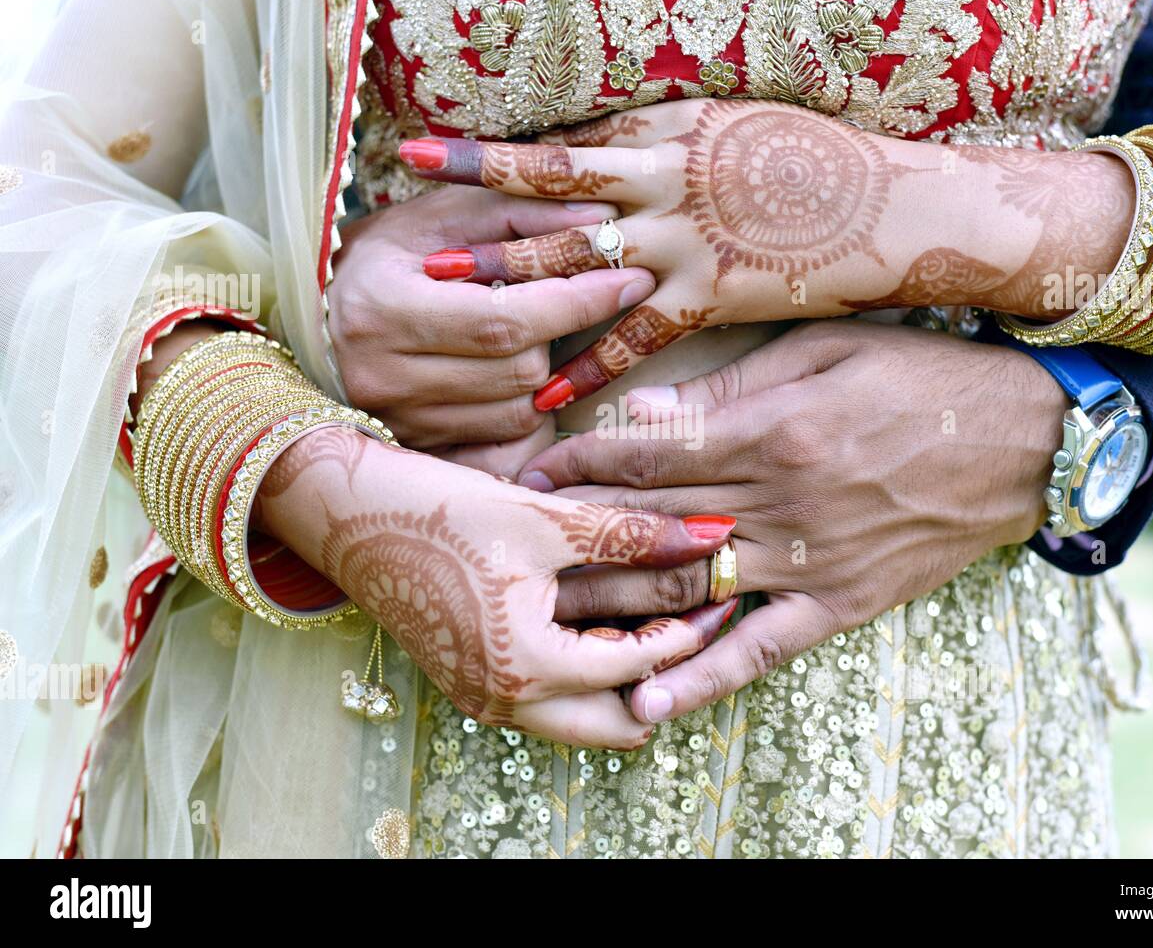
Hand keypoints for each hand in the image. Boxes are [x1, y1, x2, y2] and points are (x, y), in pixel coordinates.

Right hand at [254, 426, 737, 748]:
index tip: (724, 591)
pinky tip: (600, 620)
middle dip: (664, 675)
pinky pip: (547, 701)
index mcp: (528, 666)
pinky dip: (584, 673)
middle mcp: (506, 700)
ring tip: (653, 618)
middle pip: (618, 722)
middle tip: (694, 620)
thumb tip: (710, 534)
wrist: (346, 514)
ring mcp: (484, 698)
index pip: (641, 667)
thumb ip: (631, 533)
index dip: (690, 627)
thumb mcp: (544, 519)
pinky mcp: (470, 682)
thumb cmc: (440, 512)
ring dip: (623, 679)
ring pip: (582, 717)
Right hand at [327, 183, 656, 466]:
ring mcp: (397, 423)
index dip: (577, 302)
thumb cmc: (387, 255)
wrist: (316, 315)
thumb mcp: (440, 215)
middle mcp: (381, 378)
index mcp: (380, 309)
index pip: (504, 320)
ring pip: (519, 411)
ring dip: (544, 370)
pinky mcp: (416, 450)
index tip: (631, 278)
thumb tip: (601, 216)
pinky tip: (512, 371)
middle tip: (571, 298)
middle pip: (520, 372)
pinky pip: (503, 441)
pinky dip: (523, 405)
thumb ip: (517, 210)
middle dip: (560, 333)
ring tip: (529, 331)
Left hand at [399, 100, 950, 408]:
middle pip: (551, 198)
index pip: (562, 147)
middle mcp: (665, 183)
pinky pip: (636, 337)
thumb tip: (606, 145)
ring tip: (444, 296)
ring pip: (578, 263)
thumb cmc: (823, 162)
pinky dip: (588, 361)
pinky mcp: (712, 298)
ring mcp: (685, 242)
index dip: (489, 157)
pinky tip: (542, 388)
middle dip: (476, 211)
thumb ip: (665, 136)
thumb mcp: (735, 123)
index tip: (424, 155)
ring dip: (508, 279)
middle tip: (409, 229)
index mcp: (668, 133)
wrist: (903, 208)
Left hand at [514, 321, 1066, 722]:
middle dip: (576, 532)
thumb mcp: (828, 350)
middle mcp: (781, 502)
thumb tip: (643, 411)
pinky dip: (705, 677)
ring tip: (546, 620)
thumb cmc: (924, 377)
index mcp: (771, 429)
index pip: (646, 452)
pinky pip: (761, 648)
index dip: (580, 463)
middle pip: (652, 523)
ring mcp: (810, 561)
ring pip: (691, 588)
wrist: (1026, 441)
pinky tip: (649, 700)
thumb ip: (732, 385)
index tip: (529, 471)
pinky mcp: (840, 604)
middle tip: (512, 545)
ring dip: (615, 605)